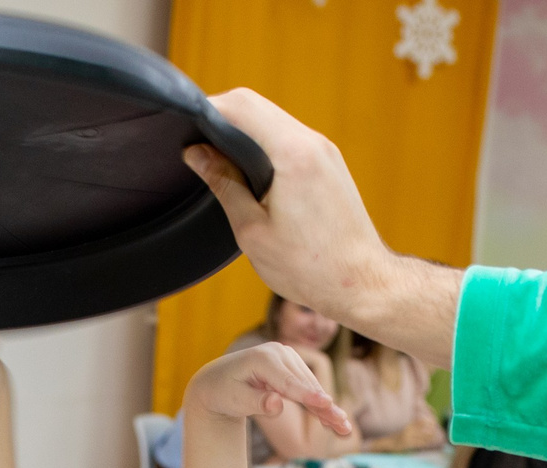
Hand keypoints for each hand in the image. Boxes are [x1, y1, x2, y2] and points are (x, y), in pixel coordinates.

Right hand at [187, 90, 394, 330]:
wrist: (361, 283)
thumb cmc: (310, 267)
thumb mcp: (252, 231)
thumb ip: (223, 185)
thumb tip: (197, 154)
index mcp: (292, 155)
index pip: (241, 106)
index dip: (207, 110)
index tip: (185, 128)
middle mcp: (312, 143)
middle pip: (256, 105)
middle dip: (221, 116)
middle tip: (194, 143)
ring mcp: (324, 150)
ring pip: (273, 119)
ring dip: (242, 129)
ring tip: (215, 155)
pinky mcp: (329, 162)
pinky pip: (288, 136)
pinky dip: (263, 142)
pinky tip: (246, 167)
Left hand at [187, 341, 353, 437]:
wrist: (217, 380)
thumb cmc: (223, 392)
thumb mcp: (234, 400)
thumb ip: (256, 403)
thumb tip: (277, 405)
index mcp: (263, 359)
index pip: (289, 382)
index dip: (308, 396)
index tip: (326, 405)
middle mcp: (279, 352)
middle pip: (305, 385)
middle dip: (324, 407)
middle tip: (343, 426)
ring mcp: (288, 357)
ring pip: (311, 386)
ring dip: (327, 408)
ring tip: (343, 428)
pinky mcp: (292, 365)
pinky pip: (308, 386)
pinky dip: (319, 403)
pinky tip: (334, 419)